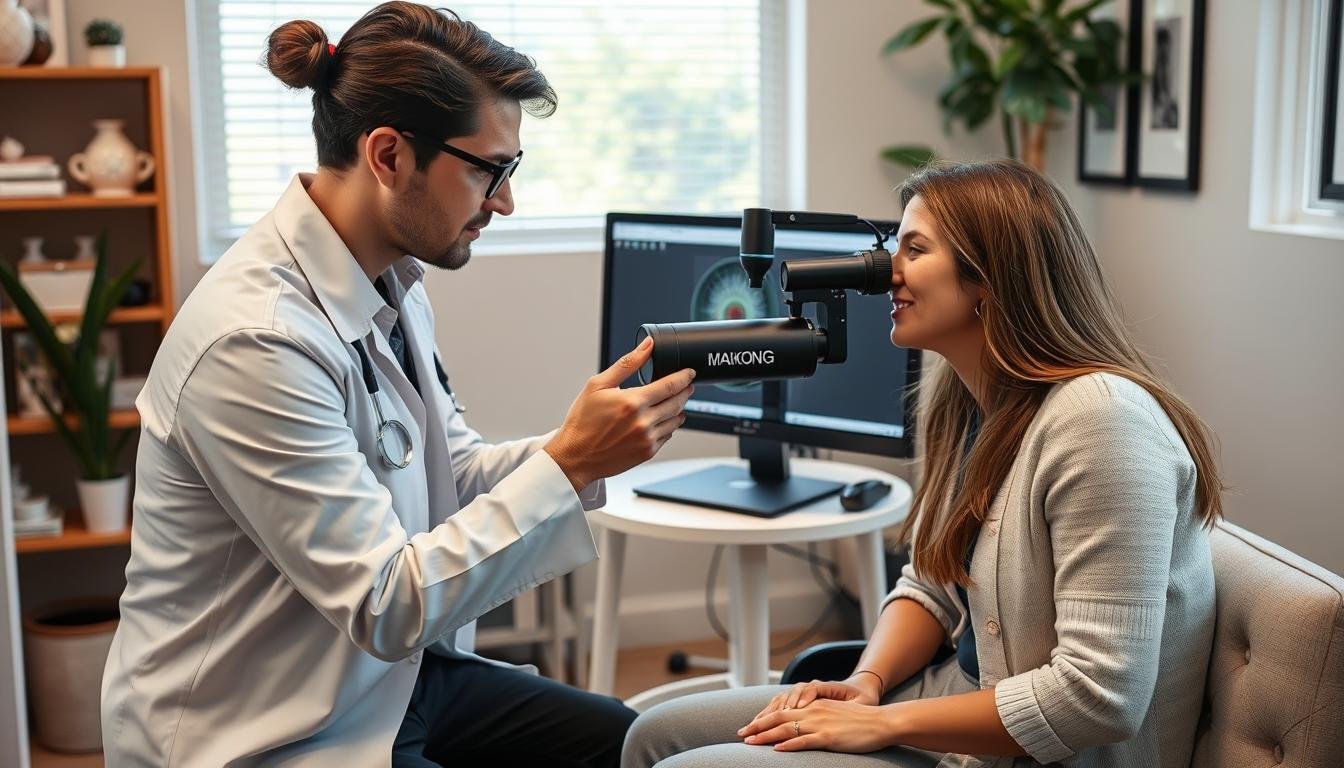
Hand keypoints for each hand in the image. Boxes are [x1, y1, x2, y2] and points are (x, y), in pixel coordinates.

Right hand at [544, 337, 694, 490]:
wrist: (575, 456)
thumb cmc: (582, 421)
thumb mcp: (598, 385)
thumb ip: (627, 364)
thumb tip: (647, 345)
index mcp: (633, 402)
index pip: (670, 385)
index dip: (684, 377)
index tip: (689, 372)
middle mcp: (643, 421)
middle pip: (677, 402)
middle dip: (684, 391)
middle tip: (686, 385)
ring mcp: (647, 439)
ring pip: (675, 420)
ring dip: (679, 409)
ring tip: (675, 402)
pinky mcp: (647, 452)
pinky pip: (667, 436)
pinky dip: (668, 426)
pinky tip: (661, 420)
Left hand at [743, 677, 877, 733]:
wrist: (881, 722)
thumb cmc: (860, 721)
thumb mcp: (834, 714)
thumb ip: (817, 717)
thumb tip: (803, 726)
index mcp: (813, 706)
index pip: (782, 711)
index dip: (764, 719)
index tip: (749, 727)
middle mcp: (813, 712)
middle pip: (778, 718)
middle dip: (757, 727)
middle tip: (741, 735)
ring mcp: (820, 724)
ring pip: (786, 730)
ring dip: (766, 737)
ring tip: (750, 743)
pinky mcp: (829, 738)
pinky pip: (805, 741)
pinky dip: (789, 745)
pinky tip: (777, 750)